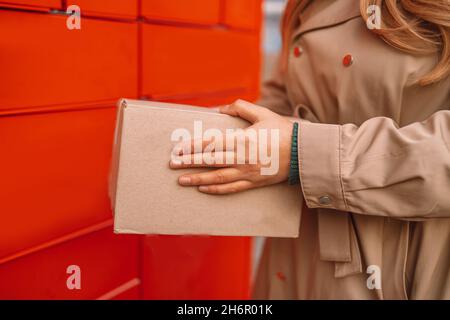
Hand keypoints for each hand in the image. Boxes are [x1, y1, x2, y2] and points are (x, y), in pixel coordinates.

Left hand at [169, 100, 293, 194]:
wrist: (303, 153)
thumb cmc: (283, 131)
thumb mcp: (263, 113)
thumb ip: (240, 107)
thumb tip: (220, 108)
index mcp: (242, 140)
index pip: (211, 144)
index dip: (192, 147)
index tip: (177, 149)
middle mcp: (242, 158)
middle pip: (210, 161)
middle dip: (189, 163)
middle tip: (172, 165)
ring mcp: (247, 173)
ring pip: (217, 178)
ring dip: (197, 179)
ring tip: (181, 180)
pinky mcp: (254, 182)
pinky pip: (231, 188)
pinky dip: (216, 190)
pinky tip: (203, 188)